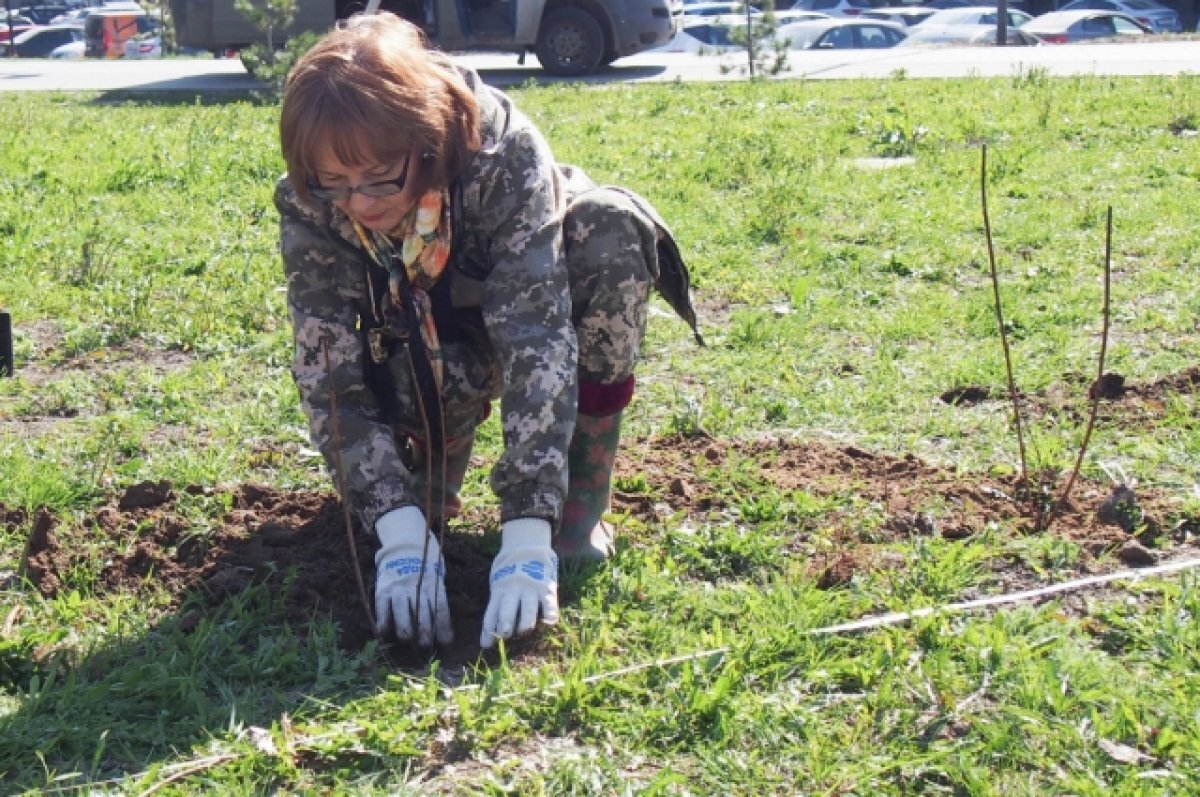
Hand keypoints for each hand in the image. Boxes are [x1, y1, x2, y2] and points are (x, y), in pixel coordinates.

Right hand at [374, 506, 452, 645]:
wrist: (405, 543)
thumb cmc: (425, 564)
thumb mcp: (437, 574)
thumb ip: (438, 594)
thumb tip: (444, 624)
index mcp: (433, 583)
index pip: (440, 609)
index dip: (443, 627)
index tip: (446, 642)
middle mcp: (416, 587)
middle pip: (422, 614)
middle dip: (425, 632)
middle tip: (427, 645)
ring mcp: (399, 587)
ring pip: (402, 613)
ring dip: (406, 630)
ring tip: (408, 640)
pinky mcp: (384, 588)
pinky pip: (382, 607)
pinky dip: (383, 620)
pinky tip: (385, 632)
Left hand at [480, 518, 558, 647]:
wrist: (528, 547)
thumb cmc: (510, 571)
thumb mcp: (499, 583)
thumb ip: (497, 602)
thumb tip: (491, 630)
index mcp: (499, 591)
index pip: (491, 613)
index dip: (488, 630)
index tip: (485, 646)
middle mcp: (513, 591)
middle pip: (507, 609)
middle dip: (505, 622)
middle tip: (504, 634)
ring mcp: (530, 589)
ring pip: (528, 609)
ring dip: (525, 621)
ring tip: (524, 631)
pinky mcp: (546, 589)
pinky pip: (549, 604)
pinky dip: (549, 614)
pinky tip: (548, 623)